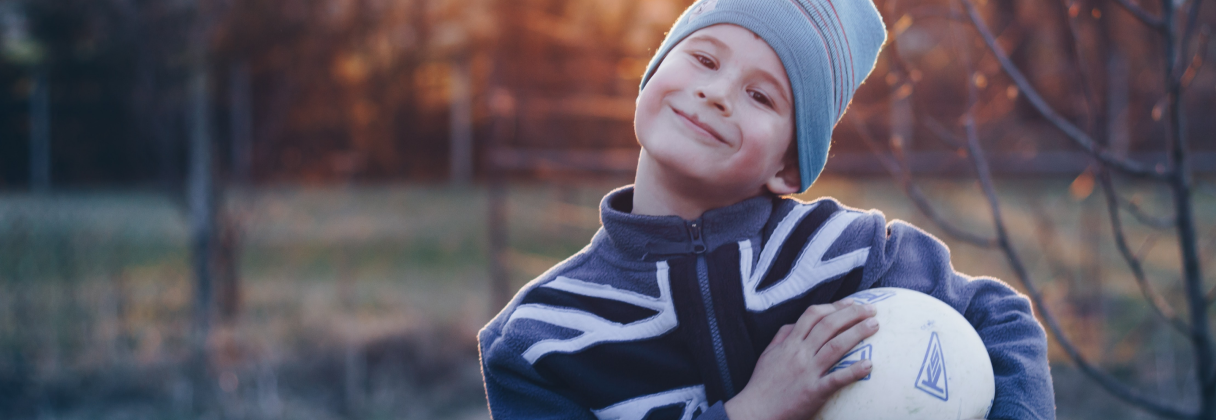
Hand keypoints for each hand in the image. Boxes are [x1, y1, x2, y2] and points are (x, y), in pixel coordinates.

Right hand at [724, 298, 878, 419]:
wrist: (754, 411)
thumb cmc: (761, 384)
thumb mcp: (768, 354)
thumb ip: (782, 337)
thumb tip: (794, 324)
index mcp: (789, 343)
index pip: (813, 315)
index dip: (834, 306)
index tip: (852, 303)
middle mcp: (799, 353)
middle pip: (828, 326)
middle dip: (852, 314)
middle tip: (871, 309)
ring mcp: (807, 372)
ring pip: (835, 346)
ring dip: (857, 333)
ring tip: (874, 325)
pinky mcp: (813, 391)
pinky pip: (836, 379)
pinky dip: (853, 371)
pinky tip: (869, 365)